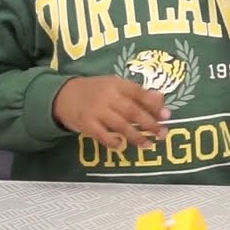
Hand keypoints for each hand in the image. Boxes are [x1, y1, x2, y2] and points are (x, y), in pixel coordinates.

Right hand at [52, 75, 168, 149]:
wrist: (62, 95)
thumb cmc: (95, 91)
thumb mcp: (115, 85)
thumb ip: (137, 93)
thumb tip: (161, 99)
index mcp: (117, 84)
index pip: (139, 93)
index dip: (154, 104)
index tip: (167, 115)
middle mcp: (108, 96)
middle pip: (132, 111)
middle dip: (149, 123)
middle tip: (162, 133)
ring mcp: (96, 111)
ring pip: (120, 125)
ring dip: (136, 136)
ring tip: (148, 145)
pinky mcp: (86, 124)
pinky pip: (102, 135)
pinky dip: (113, 142)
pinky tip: (121, 146)